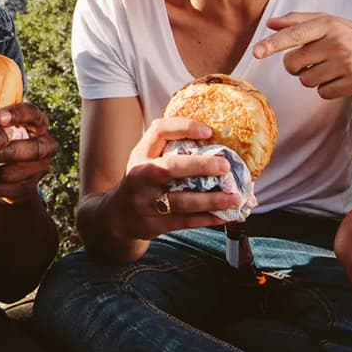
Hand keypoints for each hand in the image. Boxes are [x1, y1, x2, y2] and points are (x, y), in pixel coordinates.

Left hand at [0, 103, 57, 203]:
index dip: (17, 115)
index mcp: (37, 123)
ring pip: (20, 172)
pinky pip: (11, 189)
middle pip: (35, 149)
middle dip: (8, 152)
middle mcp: (46, 144)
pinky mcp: (30, 188)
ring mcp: (40, 168)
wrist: (6, 174)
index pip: (33, 114)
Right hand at [104, 117, 241, 240]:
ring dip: (212, 199)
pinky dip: (208, 219)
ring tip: (235, 198)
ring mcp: (146, 201)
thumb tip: (215, 138)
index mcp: (141, 153)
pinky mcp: (154, 223)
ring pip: (182, 200)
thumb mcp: (146, 159)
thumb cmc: (142, 180)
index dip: (184, 128)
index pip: (159, 131)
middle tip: (225, 166)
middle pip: (170, 167)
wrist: (117, 215)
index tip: (208, 131)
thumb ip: (170, 149)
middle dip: (200, 165)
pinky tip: (225, 216)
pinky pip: (185, 221)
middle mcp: (141, 175)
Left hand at [254, 12, 351, 98]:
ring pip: (305, 81)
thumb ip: (298, 21)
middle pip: (292, 64)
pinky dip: (327, 89)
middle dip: (296, 67)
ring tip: (331, 69)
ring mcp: (348, 63)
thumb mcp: (329, 23)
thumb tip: (270, 23)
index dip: (273, 43)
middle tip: (313, 61)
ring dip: (312, 79)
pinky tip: (341, 79)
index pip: (295, 34)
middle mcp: (338, 42)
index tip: (256, 52)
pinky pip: (322, 93)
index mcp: (328, 25)